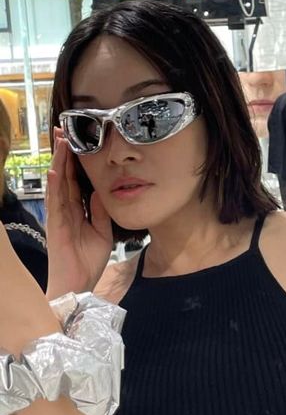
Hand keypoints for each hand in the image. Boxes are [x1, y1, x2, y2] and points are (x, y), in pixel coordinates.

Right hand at [45, 129, 113, 297]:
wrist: (79, 283)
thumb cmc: (88, 261)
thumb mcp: (102, 232)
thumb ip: (101, 212)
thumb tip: (102, 192)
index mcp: (77, 210)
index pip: (76, 180)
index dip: (76, 161)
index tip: (77, 141)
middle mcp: (65, 209)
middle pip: (65, 176)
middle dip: (64, 154)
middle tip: (63, 130)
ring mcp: (59, 216)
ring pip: (58, 183)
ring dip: (58, 162)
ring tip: (59, 141)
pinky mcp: (56, 225)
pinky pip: (55, 202)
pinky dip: (55, 185)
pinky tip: (55, 170)